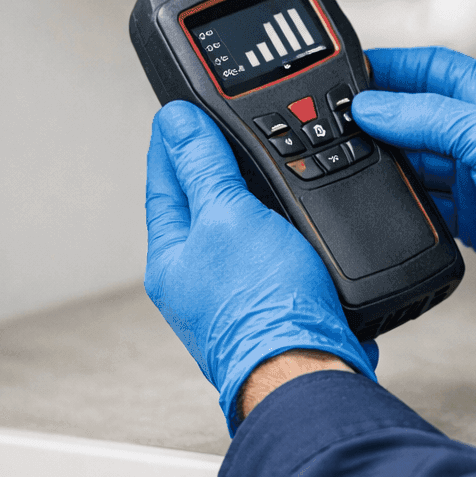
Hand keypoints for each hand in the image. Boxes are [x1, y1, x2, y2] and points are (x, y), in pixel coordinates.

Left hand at [144, 101, 377, 431]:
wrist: (311, 366)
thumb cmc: (263, 310)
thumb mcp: (228, 217)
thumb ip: (203, 167)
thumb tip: (177, 122)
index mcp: (172, 255)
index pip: (165, 180)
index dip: (175, 139)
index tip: (180, 110)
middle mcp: (198, 276)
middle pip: (202, 203)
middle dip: (213, 166)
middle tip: (217, 129)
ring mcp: (236, 290)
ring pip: (240, 226)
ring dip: (251, 195)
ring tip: (259, 165)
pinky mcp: (275, 299)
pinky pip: (272, 248)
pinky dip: (281, 224)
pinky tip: (298, 217)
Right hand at [351, 47, 475, 343]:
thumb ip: (430, 118)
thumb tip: (375, 107)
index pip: (431, 68)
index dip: (388, 66)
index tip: (346, 70)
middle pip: (417, 116)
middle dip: (378, 119)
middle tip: (334, 123)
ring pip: (418, 163)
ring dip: (387, 164)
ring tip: (350, 163)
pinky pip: (428, 205)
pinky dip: (405, 205)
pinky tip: (385, 204)